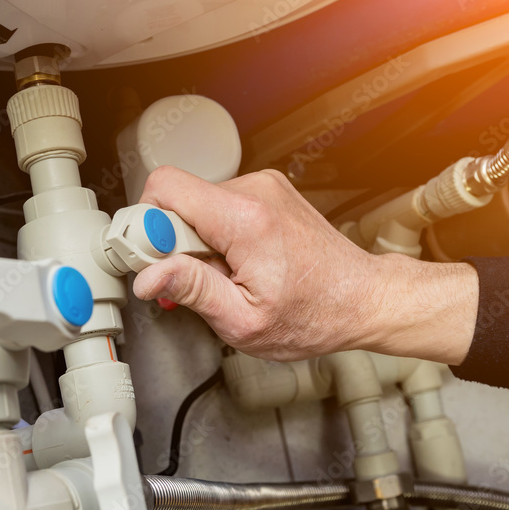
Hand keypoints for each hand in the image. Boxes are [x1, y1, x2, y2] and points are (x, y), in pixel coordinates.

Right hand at [132, 167, 477, 363]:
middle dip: (173, 242)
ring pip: (198, 204)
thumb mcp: (244, 321)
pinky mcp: (268, 193)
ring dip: (198, 241)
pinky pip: (219, 206)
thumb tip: (149, 277)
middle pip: (179, 198)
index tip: (154, 261)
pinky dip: (217, 235)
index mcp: (246, 219)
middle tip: (195, 280)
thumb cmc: (315, 314)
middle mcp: (255, 191)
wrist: (362, 297)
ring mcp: (264, 188)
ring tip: (226, 276)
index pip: (165, 188)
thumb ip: (193, 291)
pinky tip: (238, 264)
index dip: (147, 226)